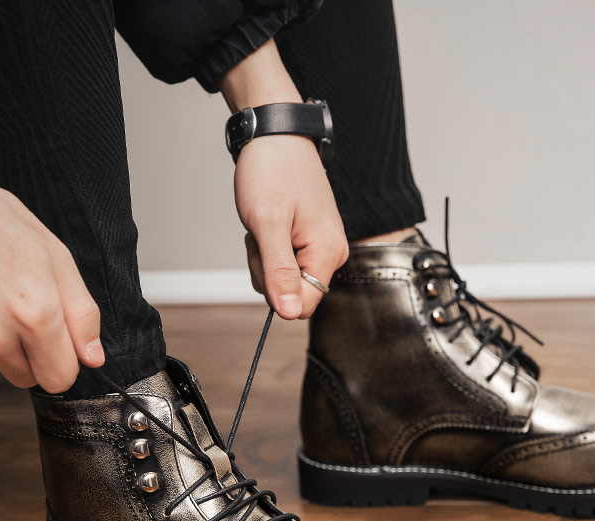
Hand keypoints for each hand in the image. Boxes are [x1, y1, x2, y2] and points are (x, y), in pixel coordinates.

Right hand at [0, 164, 103, 392]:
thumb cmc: (1, 226)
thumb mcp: (59, 262)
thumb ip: (82, 315)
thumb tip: (93, 357)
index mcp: (35, 315)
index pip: (60, 379)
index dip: (67, 362)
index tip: (65, 340)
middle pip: (31, 379)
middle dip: (40, 357)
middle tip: (35, 318)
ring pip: (3, 367)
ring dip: (10, 347)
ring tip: (5, 303)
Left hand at [235, 134, 347, 319]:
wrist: (276, 133)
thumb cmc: (271, 171)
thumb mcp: (267, 224)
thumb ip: (279, 272)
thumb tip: (288, 313)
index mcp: (328, 253)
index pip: (303, 306)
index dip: (276, 291)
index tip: (265, 256)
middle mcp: (332, 254)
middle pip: (292, 293)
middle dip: (267, 269)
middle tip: (263, 232)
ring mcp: (322, 246)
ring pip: (285, 277)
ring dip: (265, 256)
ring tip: (266, 221)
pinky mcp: (311, 239)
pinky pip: (286, 260)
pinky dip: (270, 246)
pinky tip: (271, 220)